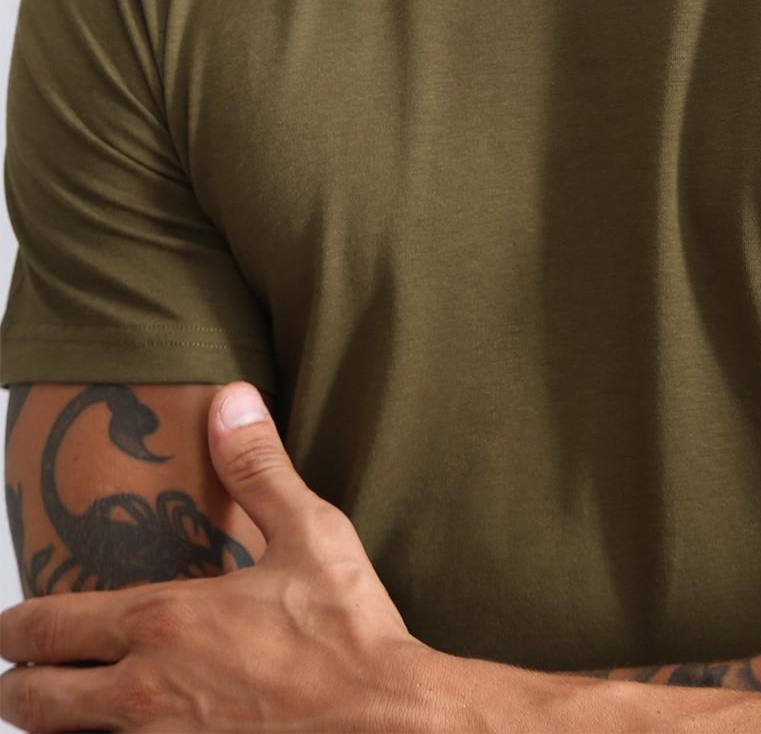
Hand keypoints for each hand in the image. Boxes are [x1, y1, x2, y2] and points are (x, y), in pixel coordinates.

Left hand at [0, 382, 448, 731]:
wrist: (384, 723)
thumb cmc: (349, 636)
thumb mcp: (310, 533)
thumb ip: (258, 467)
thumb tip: (231, 401)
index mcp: (163, 623)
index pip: (44, 627)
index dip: (17, 626)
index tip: (15, 624)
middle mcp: (142, 694)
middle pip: (30, 701)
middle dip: (18, 683)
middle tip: (24, 671)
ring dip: (57, 724)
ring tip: (69, 708)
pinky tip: (124, 733)